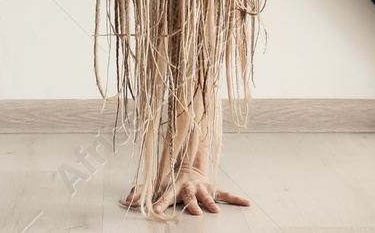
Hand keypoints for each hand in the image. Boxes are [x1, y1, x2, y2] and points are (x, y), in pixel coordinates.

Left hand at [120, 163, 251, 216]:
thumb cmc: (172, 179)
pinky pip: (226, 194)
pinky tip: (246, 203)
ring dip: (211, 202)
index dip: (161, 203)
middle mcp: (189, 187)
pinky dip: (236, 199)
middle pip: (190, 196)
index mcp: (174, 187)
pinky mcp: (213, 189)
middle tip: (195, 212)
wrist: (190, 163)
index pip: (166, 195)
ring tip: (216, 211)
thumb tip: (128, 199)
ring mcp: (202, 188)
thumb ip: (143, 191)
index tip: (156, 211)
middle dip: (192, 204)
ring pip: (207, 195)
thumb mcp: (157, 185)